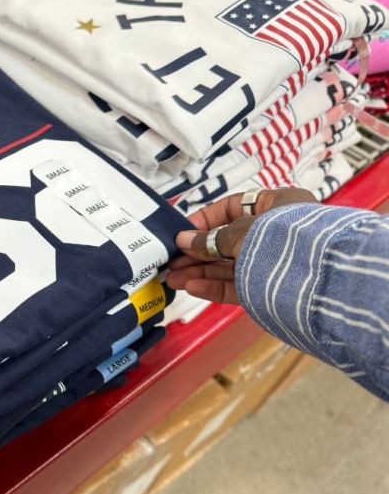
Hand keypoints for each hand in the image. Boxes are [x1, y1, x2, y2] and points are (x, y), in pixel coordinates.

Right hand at [167, 188, 317, 303]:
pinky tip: (193, 287)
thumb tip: (183, 240)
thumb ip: (210, 239)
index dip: (205, 219)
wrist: (320, 279)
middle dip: (197, 252)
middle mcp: (277, 231)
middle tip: (172, 262)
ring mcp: (275, 261)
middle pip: (227, 240)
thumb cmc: (282, 240)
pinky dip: (216, 286)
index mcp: (279, 205)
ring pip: (231, 265)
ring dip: (201, 271)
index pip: (234, 207)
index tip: (183, 233)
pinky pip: (240, 284)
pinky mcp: (272, 288)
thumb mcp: (241, 233)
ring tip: (173, 278)